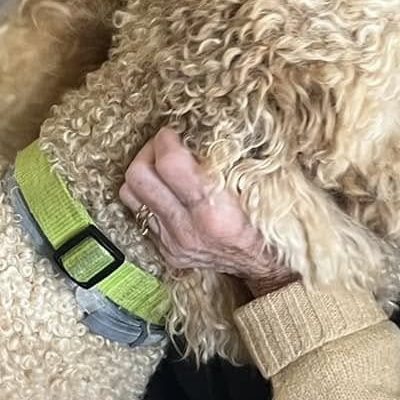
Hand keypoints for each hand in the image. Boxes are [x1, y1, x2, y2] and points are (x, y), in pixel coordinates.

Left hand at [119, 129, 298, 298]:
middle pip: (138, 177)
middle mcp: (187, 230)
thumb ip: (227, 161)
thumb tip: (198, 131)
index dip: (166, 140)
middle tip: (164, 146)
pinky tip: (168, 191)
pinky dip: (150, 197)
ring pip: (131, 195)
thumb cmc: (269, 221)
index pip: (169, 165)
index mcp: (214, 213)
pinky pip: (140, 215)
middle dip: (147, 152)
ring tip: (161, 166)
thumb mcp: (258, 186)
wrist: (267, 268)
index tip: (175, 133)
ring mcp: (172, 244)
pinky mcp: (166, 252)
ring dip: (143, 173)